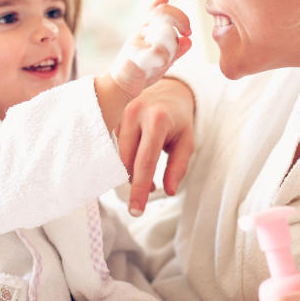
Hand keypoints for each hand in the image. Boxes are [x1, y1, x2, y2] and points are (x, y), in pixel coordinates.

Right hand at [109, 0, 191, 99]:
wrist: (119, 87)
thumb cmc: (141, 72)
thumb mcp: (163, 60)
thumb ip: (176, 50)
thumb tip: (189, 41)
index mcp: (147, 31)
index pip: (155, 7)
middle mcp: (141, 32)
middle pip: (162, 12)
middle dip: (180, 18)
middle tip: (188, 31)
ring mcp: (136, 43)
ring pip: (161, 31)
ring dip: (171, 41)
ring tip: (169, 55)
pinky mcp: (133, 57)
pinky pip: (153, 52)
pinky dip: (161, 56)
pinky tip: (160, 63)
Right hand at [117, 77, 194, 215]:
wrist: (167, 90)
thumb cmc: (179, 120)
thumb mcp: (186, 142)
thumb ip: (178, 167)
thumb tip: (169, 191)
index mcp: (156, 120)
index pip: (145, 162)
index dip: (140, 189)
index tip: (136, 210)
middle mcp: (134, 113)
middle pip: (126, 161)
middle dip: (134, 183)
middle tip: (146, 197)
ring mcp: (120, 113)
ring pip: (118, 155)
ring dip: (131, 172)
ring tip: (148, 177)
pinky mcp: (113, 117)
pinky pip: (115, 146)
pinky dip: (125, 160)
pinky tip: (138, 161)